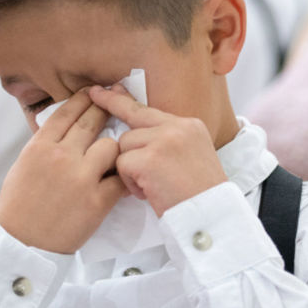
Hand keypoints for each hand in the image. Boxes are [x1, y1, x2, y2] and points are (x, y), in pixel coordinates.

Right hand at [0, 89, 127, 252]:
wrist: (22, 243)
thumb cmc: (19, 206)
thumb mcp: (22, 165)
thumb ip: (44, 145)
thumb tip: (64, 128)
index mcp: (39, 146)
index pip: (67, 112)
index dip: (83, 99)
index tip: (93, 93)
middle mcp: (61, 156)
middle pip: (92, 121)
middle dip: (105, 110)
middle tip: (114, 106)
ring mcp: (81, 178)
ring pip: (111, 146)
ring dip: (115, 148)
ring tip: (116, 152)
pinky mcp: (97, 201)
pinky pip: (120, 179)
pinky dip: (124, 177)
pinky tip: (125, 176)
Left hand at [87, 85, 227, 216]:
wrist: (212, 216)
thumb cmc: (199, 196)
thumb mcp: (191, 157)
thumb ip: (168, 141)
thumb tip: (135, 133)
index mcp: (189, 126)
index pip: (148, 110)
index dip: (122, 101)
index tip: (103, 91)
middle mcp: (178, 127)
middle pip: (132, 124)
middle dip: (116, 127)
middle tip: (95, 99)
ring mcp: (164, 141)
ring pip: (124, 145)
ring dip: (130, 169)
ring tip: (152, 185)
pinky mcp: (150, 160)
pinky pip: (122, 164)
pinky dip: (130, 183)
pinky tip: (149, 192)